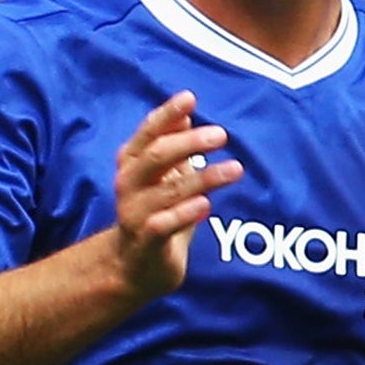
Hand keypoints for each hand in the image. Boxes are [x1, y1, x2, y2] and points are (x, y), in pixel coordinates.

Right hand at [112, 91, 239, 301]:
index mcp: (132, 164)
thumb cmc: (155, 213)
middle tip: (221, 135)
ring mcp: (135, 214)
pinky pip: (163, 225)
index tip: (190, 98)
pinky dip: (184, 214)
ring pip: (167, 191)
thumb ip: (172, 148)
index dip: (166, 115)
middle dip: (188, 143)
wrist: (134, 266)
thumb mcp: (162, 177)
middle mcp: (128, 185)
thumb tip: (185, 116)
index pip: (147, 134)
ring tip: (235, 169)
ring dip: (203, 178)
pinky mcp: (146, 242)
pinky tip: (206, 205)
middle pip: (155, 157)